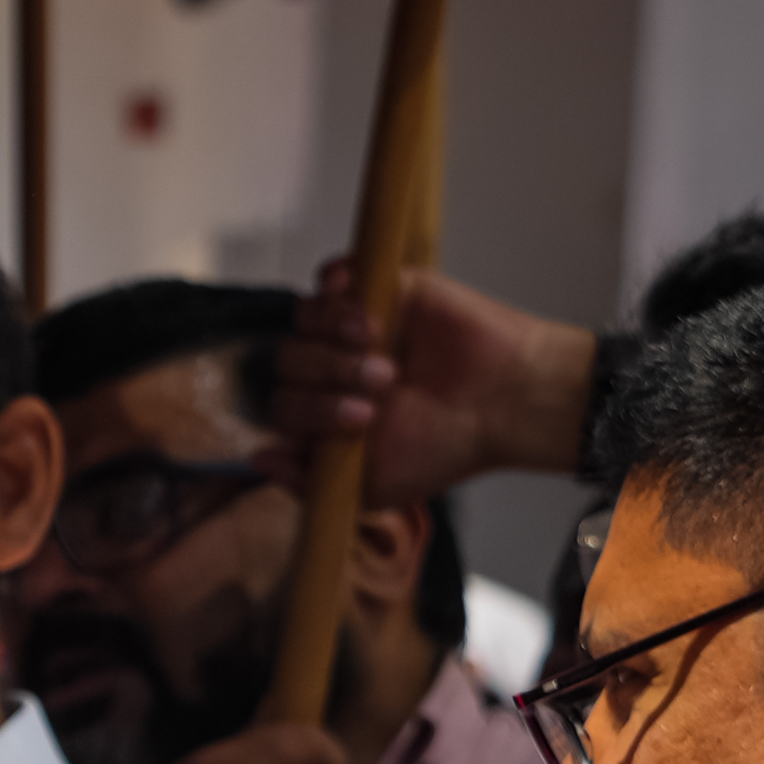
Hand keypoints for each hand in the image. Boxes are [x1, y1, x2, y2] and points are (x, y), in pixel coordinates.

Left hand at [276, 256, 603, 507]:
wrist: (505, 401)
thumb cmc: (445, 447)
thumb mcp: (375, 486)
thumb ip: (309, 481)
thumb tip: (258, 458)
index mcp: (324, 410)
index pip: (283, 403)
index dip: (310, 409)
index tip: (363, 418)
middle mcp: (332, 367)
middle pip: (288, 359)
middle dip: (328, 374)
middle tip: (383, 384)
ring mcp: (354, 326)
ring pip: (305, 318)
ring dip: (333, 335)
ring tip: (380, 349)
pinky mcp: (382, 290)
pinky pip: (333, 276)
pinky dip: (334, 283)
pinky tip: (359, 305)